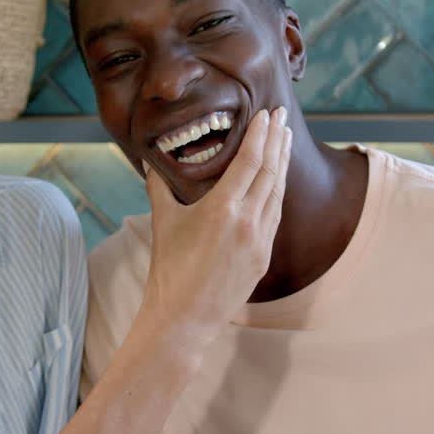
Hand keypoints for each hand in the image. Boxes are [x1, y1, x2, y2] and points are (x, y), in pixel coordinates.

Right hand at [142, 106, 291, 347]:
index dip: (261, 135)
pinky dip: (278, 191)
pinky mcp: (263, 257)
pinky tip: (278, 180)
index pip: (250, 161)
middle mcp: (248, 221)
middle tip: (283, 116)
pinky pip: (275, 215)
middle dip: (277, 141)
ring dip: (282, 164)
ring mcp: (260, 241)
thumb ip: (159, 189)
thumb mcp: (162, 223)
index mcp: (223, 208)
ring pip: (278, 193)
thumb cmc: (168, 271)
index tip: (268, 114)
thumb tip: (149, 163)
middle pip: (270, 171)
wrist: (184, 319)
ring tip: (284, 140)